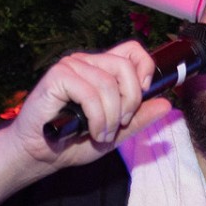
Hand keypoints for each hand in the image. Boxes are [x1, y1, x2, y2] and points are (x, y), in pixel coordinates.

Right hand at [9, 41, 175, 169]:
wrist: (40, 154)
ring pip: (108, 83)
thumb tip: (165, 104)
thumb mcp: (115, 133)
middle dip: (130, 100)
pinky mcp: (57, 76)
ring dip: (111, 117)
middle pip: (125, 66)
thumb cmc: (72, 142)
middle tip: (121, 123)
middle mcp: (86, 63)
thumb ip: (138, 119)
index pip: (132, 51)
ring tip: (101, 134)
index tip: (143, 94)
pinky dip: (96, 117)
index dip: (145, 68)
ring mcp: (71, 66)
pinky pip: (89, 92)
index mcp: (101, 70)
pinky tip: (91, 130)